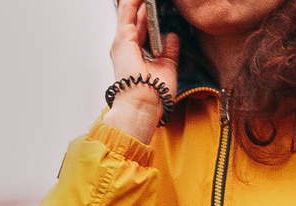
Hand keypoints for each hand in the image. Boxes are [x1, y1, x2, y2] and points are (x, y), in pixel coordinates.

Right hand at [105, 0, 181, 142]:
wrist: (144, 105)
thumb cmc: (153, 95)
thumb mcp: (167, 67)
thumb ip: (169, 50)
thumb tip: (172, 36)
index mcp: (135, 54)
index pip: (142, 27)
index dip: (148, 13)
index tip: (157, 5)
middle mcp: (126, 47)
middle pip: (135, 17)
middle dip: (144, 4)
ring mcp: (122, 42)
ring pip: (129, 11)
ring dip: (139, 1)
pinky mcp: (122, 39)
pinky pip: (128, 11)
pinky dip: (135, 1)